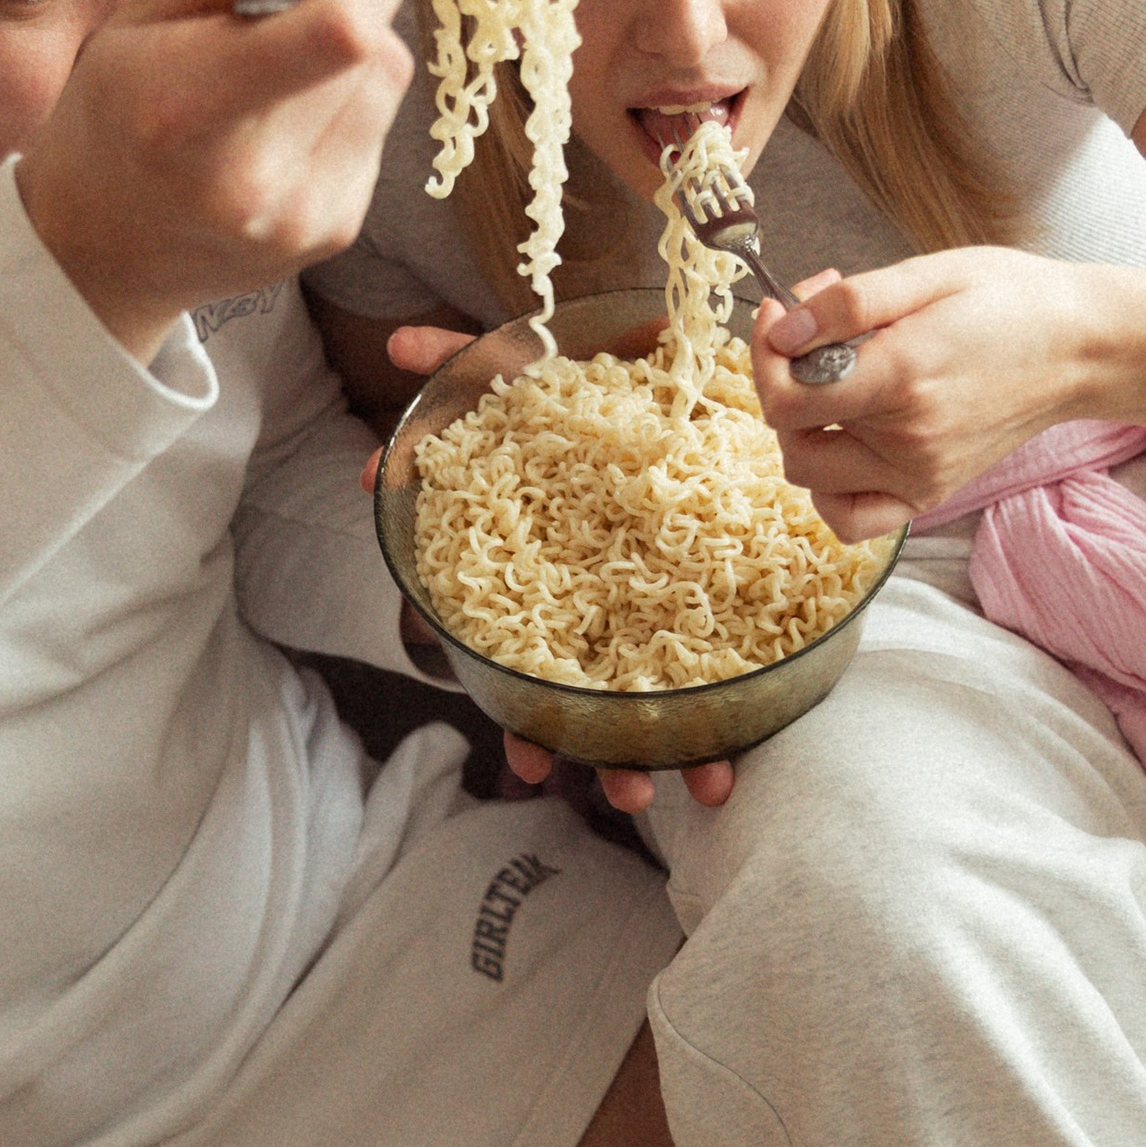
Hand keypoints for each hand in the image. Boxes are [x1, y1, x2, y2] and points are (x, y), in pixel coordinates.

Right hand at [15, 0, 411, 357]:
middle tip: (275, 18)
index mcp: (190, 110)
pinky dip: (343, 108)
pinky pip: (377, 129)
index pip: (342, 31)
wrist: (101, 247)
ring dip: (347, 59)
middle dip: (346, 4)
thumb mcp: (149, 7)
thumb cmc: (116, 115)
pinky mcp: (336, 231)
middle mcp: (256, 179)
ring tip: (272, 80)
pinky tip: (281, 128)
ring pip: (387, 83)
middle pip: (374, 47)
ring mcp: (302, 217)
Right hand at [362, 326, 732, 810]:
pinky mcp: (728, 603)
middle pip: (603, 709)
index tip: (535, 768)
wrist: (667, 379)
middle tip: (632, 794)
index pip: (531, 674)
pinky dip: (741, 718)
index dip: (529, 730)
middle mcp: (601, 616)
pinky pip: (734, 672)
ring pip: (670, 704)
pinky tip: (744, 754)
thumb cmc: (576, 402)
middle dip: (611, 759)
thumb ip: (462, 370)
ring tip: (712, 784)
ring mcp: (662, 616)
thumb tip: (401, 352)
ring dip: (688, 753)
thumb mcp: (523, 382)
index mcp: (551, 587)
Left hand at [753, 248, 1100, 539]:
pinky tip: (841, 443)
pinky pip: (852, 519)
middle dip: (781, 382)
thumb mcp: (927, 273)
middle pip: (791, 437)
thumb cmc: (1009, 299)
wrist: (1079, 347)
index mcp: (904, 379)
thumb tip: (783, 329)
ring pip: (812, 477)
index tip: (780, 314)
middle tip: (811, 333)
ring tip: (832, 382)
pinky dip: (830, 491)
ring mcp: (919, 476)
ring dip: (801, 430)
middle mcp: (908, 441)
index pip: (786, 399)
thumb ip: (848, 304)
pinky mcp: (929, 493)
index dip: (764, 355)